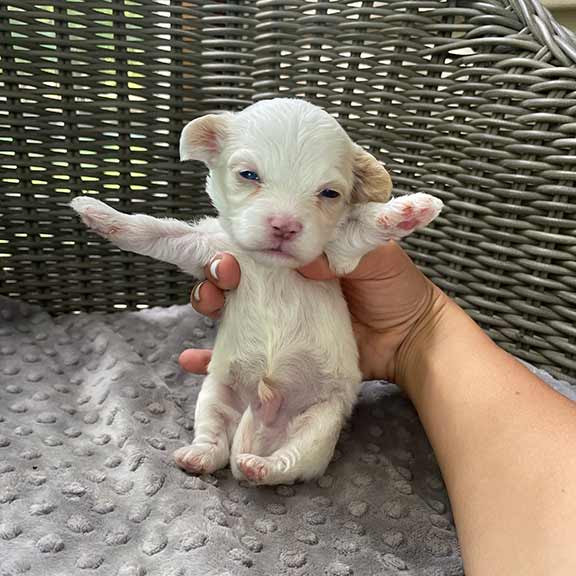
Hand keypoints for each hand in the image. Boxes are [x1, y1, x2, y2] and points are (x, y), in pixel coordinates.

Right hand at [179, 243, 446, 383]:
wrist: (410, 341)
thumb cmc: (396, 290)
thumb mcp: (377, 256)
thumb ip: (342, 248)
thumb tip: (301, 261)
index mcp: (301, 254)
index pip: (258, 242)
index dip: (235, 241)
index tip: (226, 246)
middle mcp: (283, 282)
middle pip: (236, 273)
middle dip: (217, 271)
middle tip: (222, 275)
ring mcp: (279, 317)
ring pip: (231, 308)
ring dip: (210, 302)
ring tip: (208, 305)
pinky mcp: (281, 348)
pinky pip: (241, 351)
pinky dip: (214, 358)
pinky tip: (194, 361)